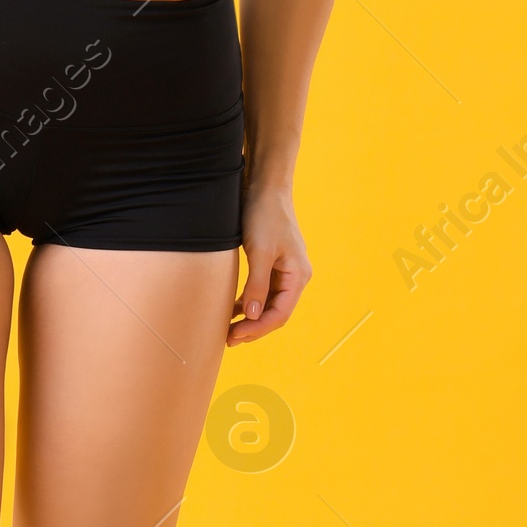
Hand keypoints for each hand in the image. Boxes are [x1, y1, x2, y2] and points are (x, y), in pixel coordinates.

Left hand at [227, 180, 310, 343]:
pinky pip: (262, 292)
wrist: (264, 188)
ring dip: (250, 318)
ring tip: (229, 330)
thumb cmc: (265, 216)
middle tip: (228, 339)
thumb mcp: (260, 252)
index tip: (235, 335)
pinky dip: (248, 302)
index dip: (258, 329)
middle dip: (253, 328)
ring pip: (267, 304)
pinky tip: (232, 309)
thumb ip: (257, 285)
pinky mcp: (272, 265)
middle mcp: (295, 277)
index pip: (280, 314)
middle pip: (275, 313)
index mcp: (298, 276)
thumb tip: (253, 316)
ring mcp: (284, 271)